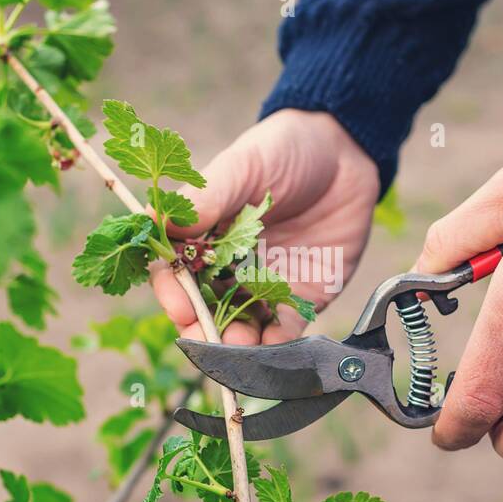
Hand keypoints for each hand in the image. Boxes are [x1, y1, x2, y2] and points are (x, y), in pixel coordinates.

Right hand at [151, 109, 378, 344]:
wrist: (346, 155)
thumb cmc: (284, 151)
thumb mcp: (242, 166)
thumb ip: (205, 197)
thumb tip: (156, 222)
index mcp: (203, 238)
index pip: (175, 274)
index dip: (173, 292)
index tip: (178, 302)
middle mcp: (228, 268)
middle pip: (203, 311)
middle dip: (200, 330)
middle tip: (204, 339)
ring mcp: (263, 287)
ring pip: (240, 328)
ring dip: (235, 346)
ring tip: (238, 349)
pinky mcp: (301, 299)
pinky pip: (283, 332)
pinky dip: (275, 347)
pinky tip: (271, 350)